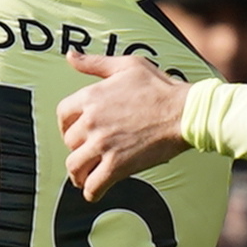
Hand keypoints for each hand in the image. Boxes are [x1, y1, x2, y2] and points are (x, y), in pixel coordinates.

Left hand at [56, 48, 191, 196]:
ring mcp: (103, 145)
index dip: (67, 125)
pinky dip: (91, 191)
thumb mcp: (127, 65)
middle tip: (89, 152)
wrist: (184, 112)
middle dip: (78, 148)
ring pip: (75, 166)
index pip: (62, 115)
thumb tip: (70, 55)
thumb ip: (95, 63)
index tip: (76, 131)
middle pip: (69, 142)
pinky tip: (95, 190)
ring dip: (79, 172)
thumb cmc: (160, 87)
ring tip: (86, 175)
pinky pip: (93, 185)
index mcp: (91, 96)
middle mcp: (92, 122)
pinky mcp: (117, 166)